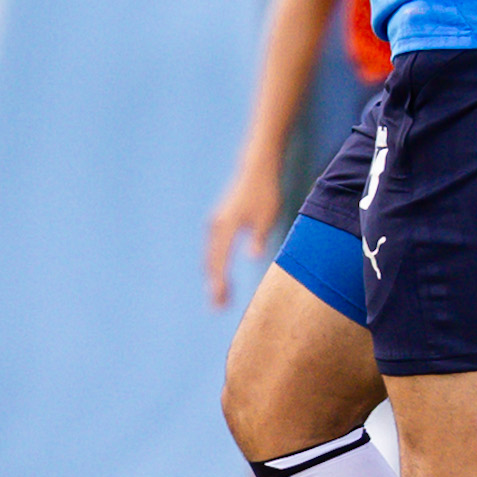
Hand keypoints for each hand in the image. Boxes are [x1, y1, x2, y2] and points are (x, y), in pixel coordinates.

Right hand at [205, 161, 283, 307]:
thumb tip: (253, 257)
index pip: (220, 261)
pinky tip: (220, 275)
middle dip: (214, 285)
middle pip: (211, 262)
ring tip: (220, 297)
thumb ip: (258, 238)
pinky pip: (213, 248)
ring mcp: (215, 223)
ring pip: (210, 256)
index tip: (220, 301)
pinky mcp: (218, 221)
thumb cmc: (265, 193)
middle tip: (218, 308)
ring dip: (213, 276)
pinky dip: (214, 264)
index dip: (219, 283)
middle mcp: (216, 226)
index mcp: (226, 226)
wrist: (256, 169)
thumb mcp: (267, 216)